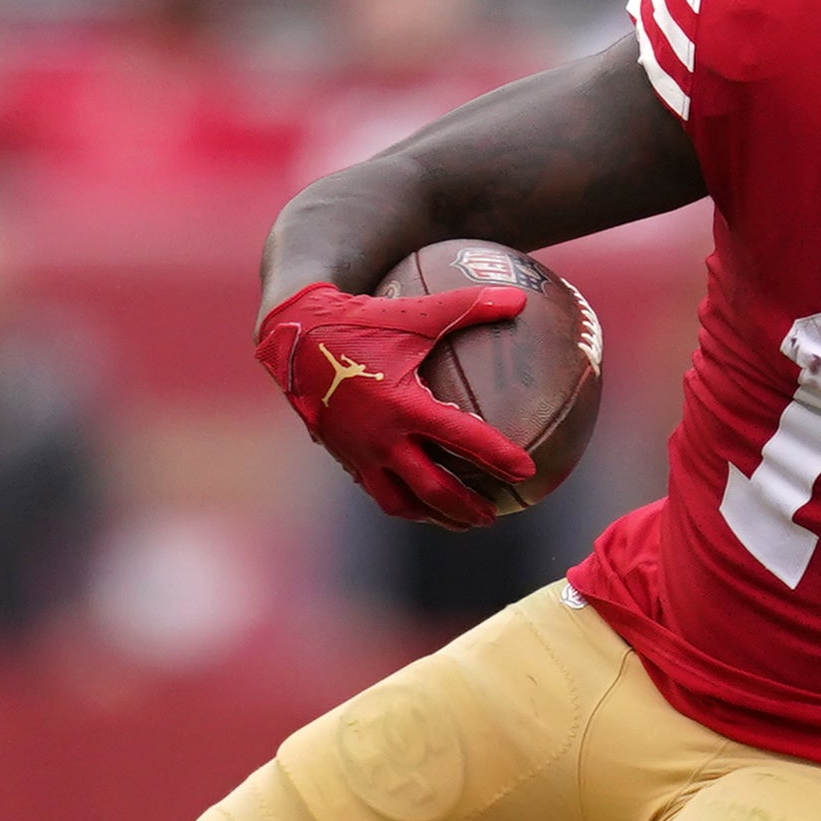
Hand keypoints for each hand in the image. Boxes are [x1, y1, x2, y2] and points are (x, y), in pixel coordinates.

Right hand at [254, 278, 542, 528]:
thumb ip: (470, 306)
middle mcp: (381, 437)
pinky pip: (375, 489)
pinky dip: (402, 500)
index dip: (497, 458)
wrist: (293, 333)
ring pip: (399, 502)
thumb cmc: (360, 320)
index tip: (527, 473)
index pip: (462, 438)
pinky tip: (418, 499)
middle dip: (466, 508)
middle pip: (432, 490)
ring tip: (458, 521)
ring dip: (432, 516)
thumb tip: (519, 299)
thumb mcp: (416, 312)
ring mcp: (358, 452)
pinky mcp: (342, 454)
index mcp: (403, 406)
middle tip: (494, 515)